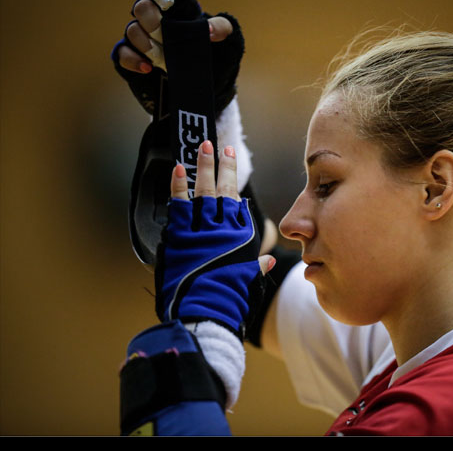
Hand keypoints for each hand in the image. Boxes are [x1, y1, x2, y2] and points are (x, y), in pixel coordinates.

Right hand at [117, 0, 233, 74]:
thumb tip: (208, 30)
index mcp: (176, 9)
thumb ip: (221, 28)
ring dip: (148, 46)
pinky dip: (134, 60)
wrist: (207, 86)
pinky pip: (123, 54)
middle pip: (142, 7)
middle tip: (167, 37)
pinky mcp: (134, 58)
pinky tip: (148, 68)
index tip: (167, 2)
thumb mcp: (226, 42)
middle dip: (153, 22)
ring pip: (132, 30)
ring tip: (164, 59)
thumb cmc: (214, 57)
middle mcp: (155, 19)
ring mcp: (142, 39)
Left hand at [155, 140, 275, 339]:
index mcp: (241, 239)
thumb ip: (258, 266)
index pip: (238, 204)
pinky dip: (179, 186)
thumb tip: (270, 260)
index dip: (234, 181)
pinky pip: (181, 205)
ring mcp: (203, 230)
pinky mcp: (183, 235)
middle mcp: (225, 230)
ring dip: (204, 168)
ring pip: (205, 192)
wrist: (208, 310)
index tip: (232, 164)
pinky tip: (178, 169)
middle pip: (224, 191)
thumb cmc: (230, 298)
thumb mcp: (248, 280)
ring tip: (203, 147)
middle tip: (222, 147)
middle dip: (223, 167)